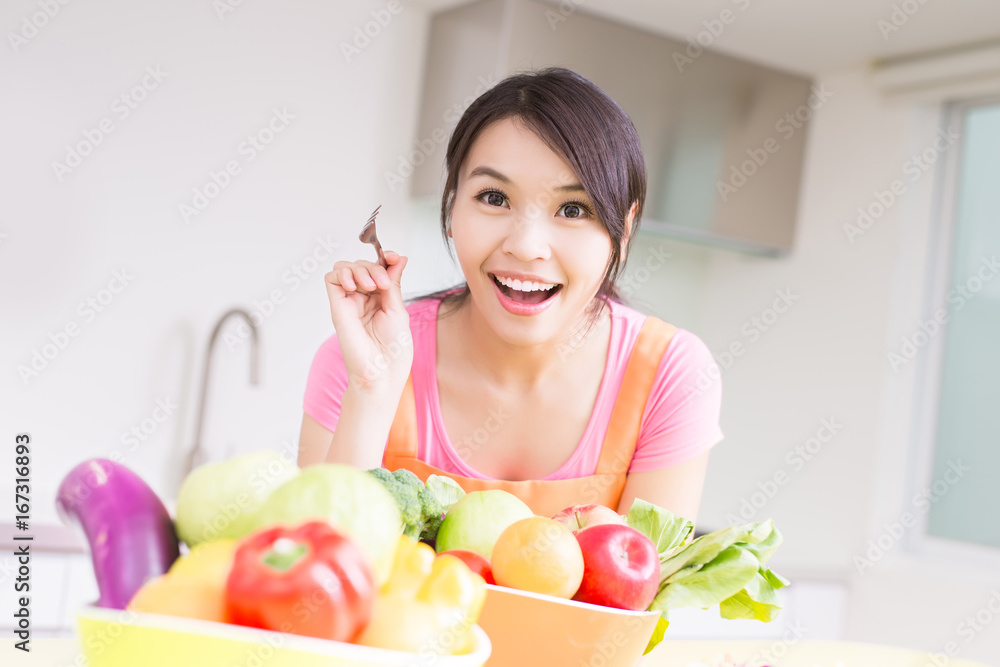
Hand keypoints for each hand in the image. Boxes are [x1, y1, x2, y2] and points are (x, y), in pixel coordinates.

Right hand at [325, 250, 412, 395]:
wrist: (382, 372)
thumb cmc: (394, 350)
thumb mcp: (398, 309)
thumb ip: (394, 283)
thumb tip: (399, 258)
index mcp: (380, 299)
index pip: (377, 267)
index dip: (385, 258)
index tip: (394, 258)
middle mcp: (363, 299)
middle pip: (362, 265)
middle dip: (374, 267)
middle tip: (384, 285)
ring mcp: (349, 302)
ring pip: (346, 268)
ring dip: (360, 269)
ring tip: (372, 286)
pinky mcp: (337, 308)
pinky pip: (331, 279)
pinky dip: (342, 274)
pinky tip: (354, 285)